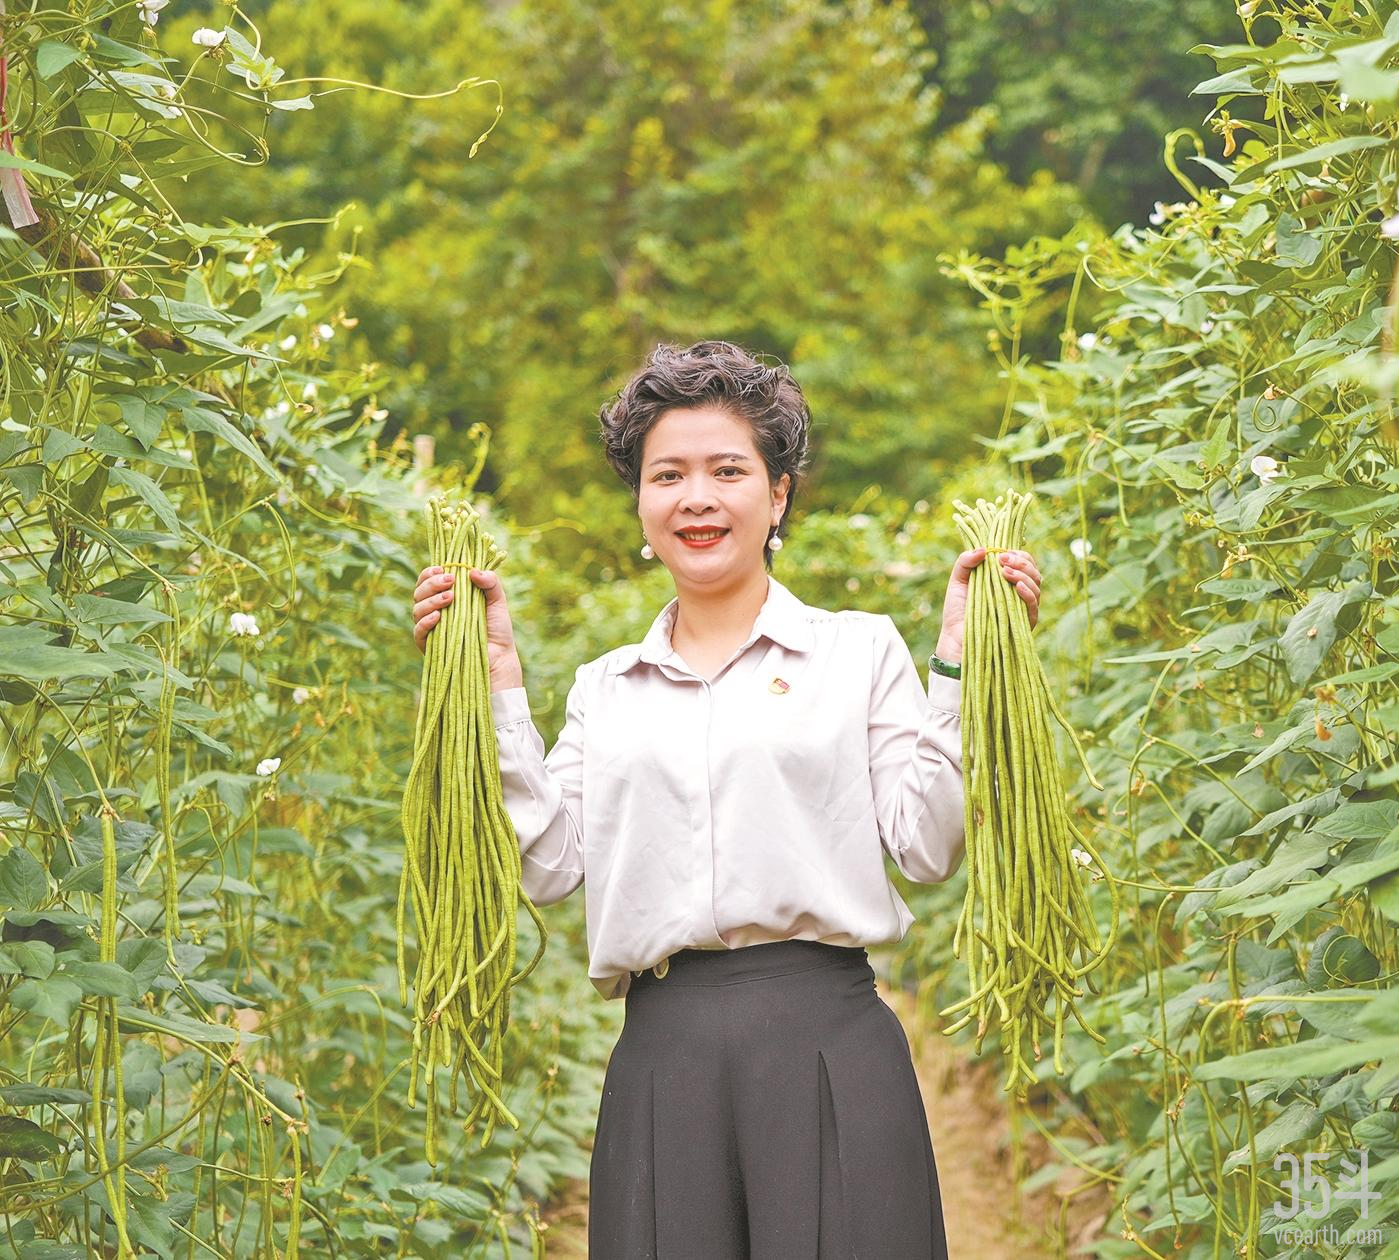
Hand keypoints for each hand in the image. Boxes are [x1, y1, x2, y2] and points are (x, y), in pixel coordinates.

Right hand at [411, 567, 522, 686]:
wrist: (500, 657)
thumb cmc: (497, 629)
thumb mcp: (497, 601)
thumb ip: (490, 582)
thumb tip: (473, 571)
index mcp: (446, 598)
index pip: (428, 581)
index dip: (430, 573)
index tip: (442, 569)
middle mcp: (435, 611)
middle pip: (419, 593)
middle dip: (431, 583)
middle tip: (450, 581)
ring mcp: (431, 629)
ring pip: (417, 609)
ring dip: (431, 600)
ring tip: (450, 598)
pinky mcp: (429, 646)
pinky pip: (419, 632)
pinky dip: (426, 622)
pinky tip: (438, 616)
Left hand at [935, 548, 1041, 661]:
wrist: (954, 637)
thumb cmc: (957, 610)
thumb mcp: (957, 581)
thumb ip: (965, 562)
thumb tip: (983, 549)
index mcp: (1006, 580)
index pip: (1024, 562)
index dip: (1018, 554)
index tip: (1002, 552)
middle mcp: (1018, 592)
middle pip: (1033, 572)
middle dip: (1021, 562)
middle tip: (1003, 560)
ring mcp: (1022, 608)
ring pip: (1036, 586)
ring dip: (1023, 574)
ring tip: (1005, 572)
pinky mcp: (1024, 623)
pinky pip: (1033, 606)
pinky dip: (1027, 593)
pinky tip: (1017, 586)